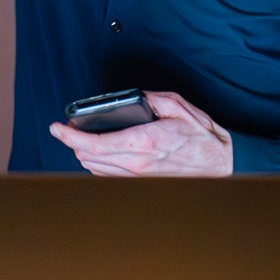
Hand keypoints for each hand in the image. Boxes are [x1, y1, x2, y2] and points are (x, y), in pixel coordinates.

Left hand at [49, 90, 232, 176]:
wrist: (223, 164)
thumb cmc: (202, 136)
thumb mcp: (178, 106)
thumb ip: (150, 99)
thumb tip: (131, 96)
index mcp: (144, 141)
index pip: (95, 144)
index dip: (70, 137)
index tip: (57, 128)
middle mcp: (137, 163)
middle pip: (89, 158)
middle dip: (75, 143)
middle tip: (71, 128)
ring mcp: (139, 177)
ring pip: (96, 170)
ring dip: (85, 154)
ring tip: (84, 139)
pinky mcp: (143, 183)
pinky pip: (110, 177)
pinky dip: (99, 164)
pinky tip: (102, 153)